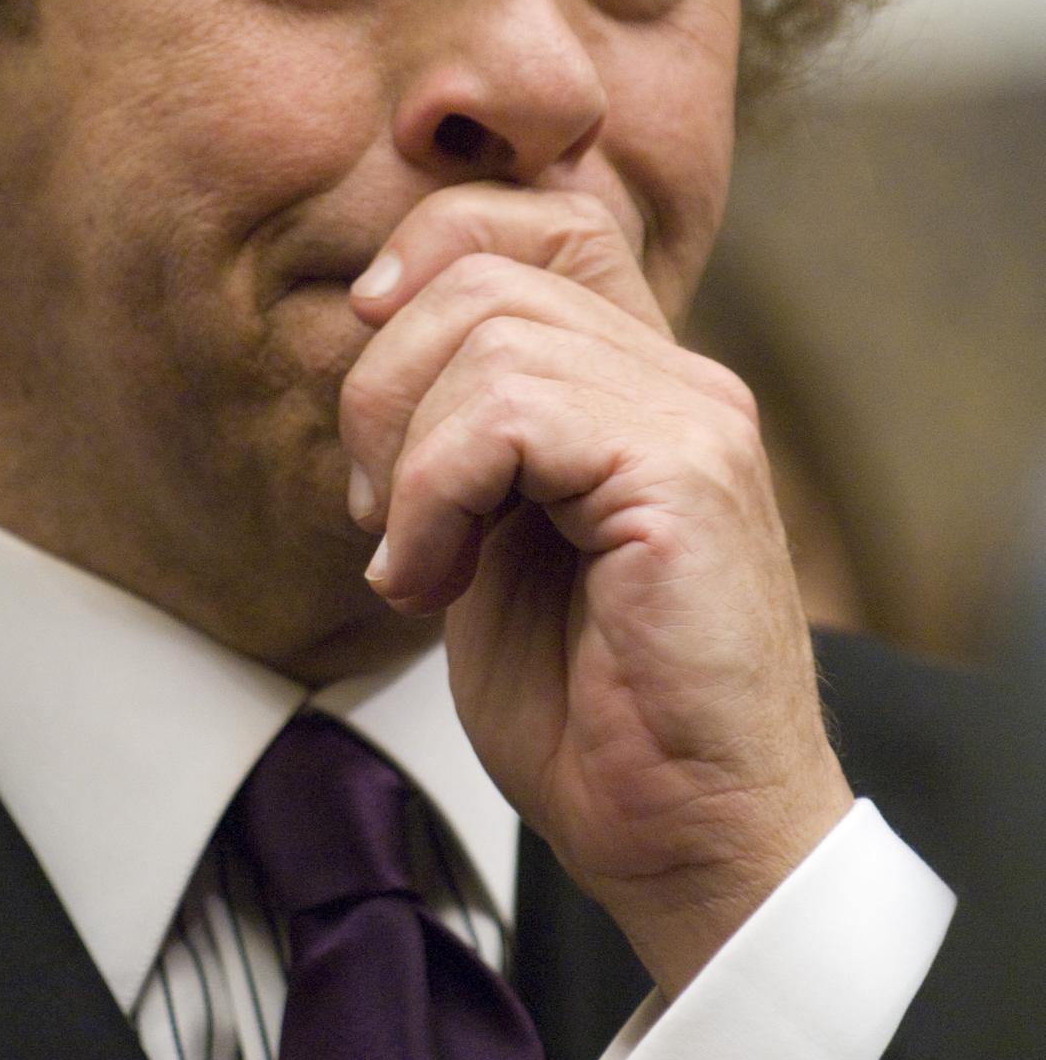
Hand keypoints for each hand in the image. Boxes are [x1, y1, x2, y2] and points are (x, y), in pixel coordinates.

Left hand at [341, 187, 851, 994]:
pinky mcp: (683, 476)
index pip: (545, 218)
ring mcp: (692, 419)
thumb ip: (464, 430)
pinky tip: (434, 581)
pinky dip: (433, 494)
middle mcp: (681, 381)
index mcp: (639, 384)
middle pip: (485, 267)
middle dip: (382, 381)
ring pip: (488, 332)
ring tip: (416, 560)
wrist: (691, 841)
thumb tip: (372, 330)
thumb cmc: (596, 713)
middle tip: (379, 509)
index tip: (368, 334)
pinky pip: (509, 413)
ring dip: (404, 455)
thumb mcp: (494, 537)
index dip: (434, 247)